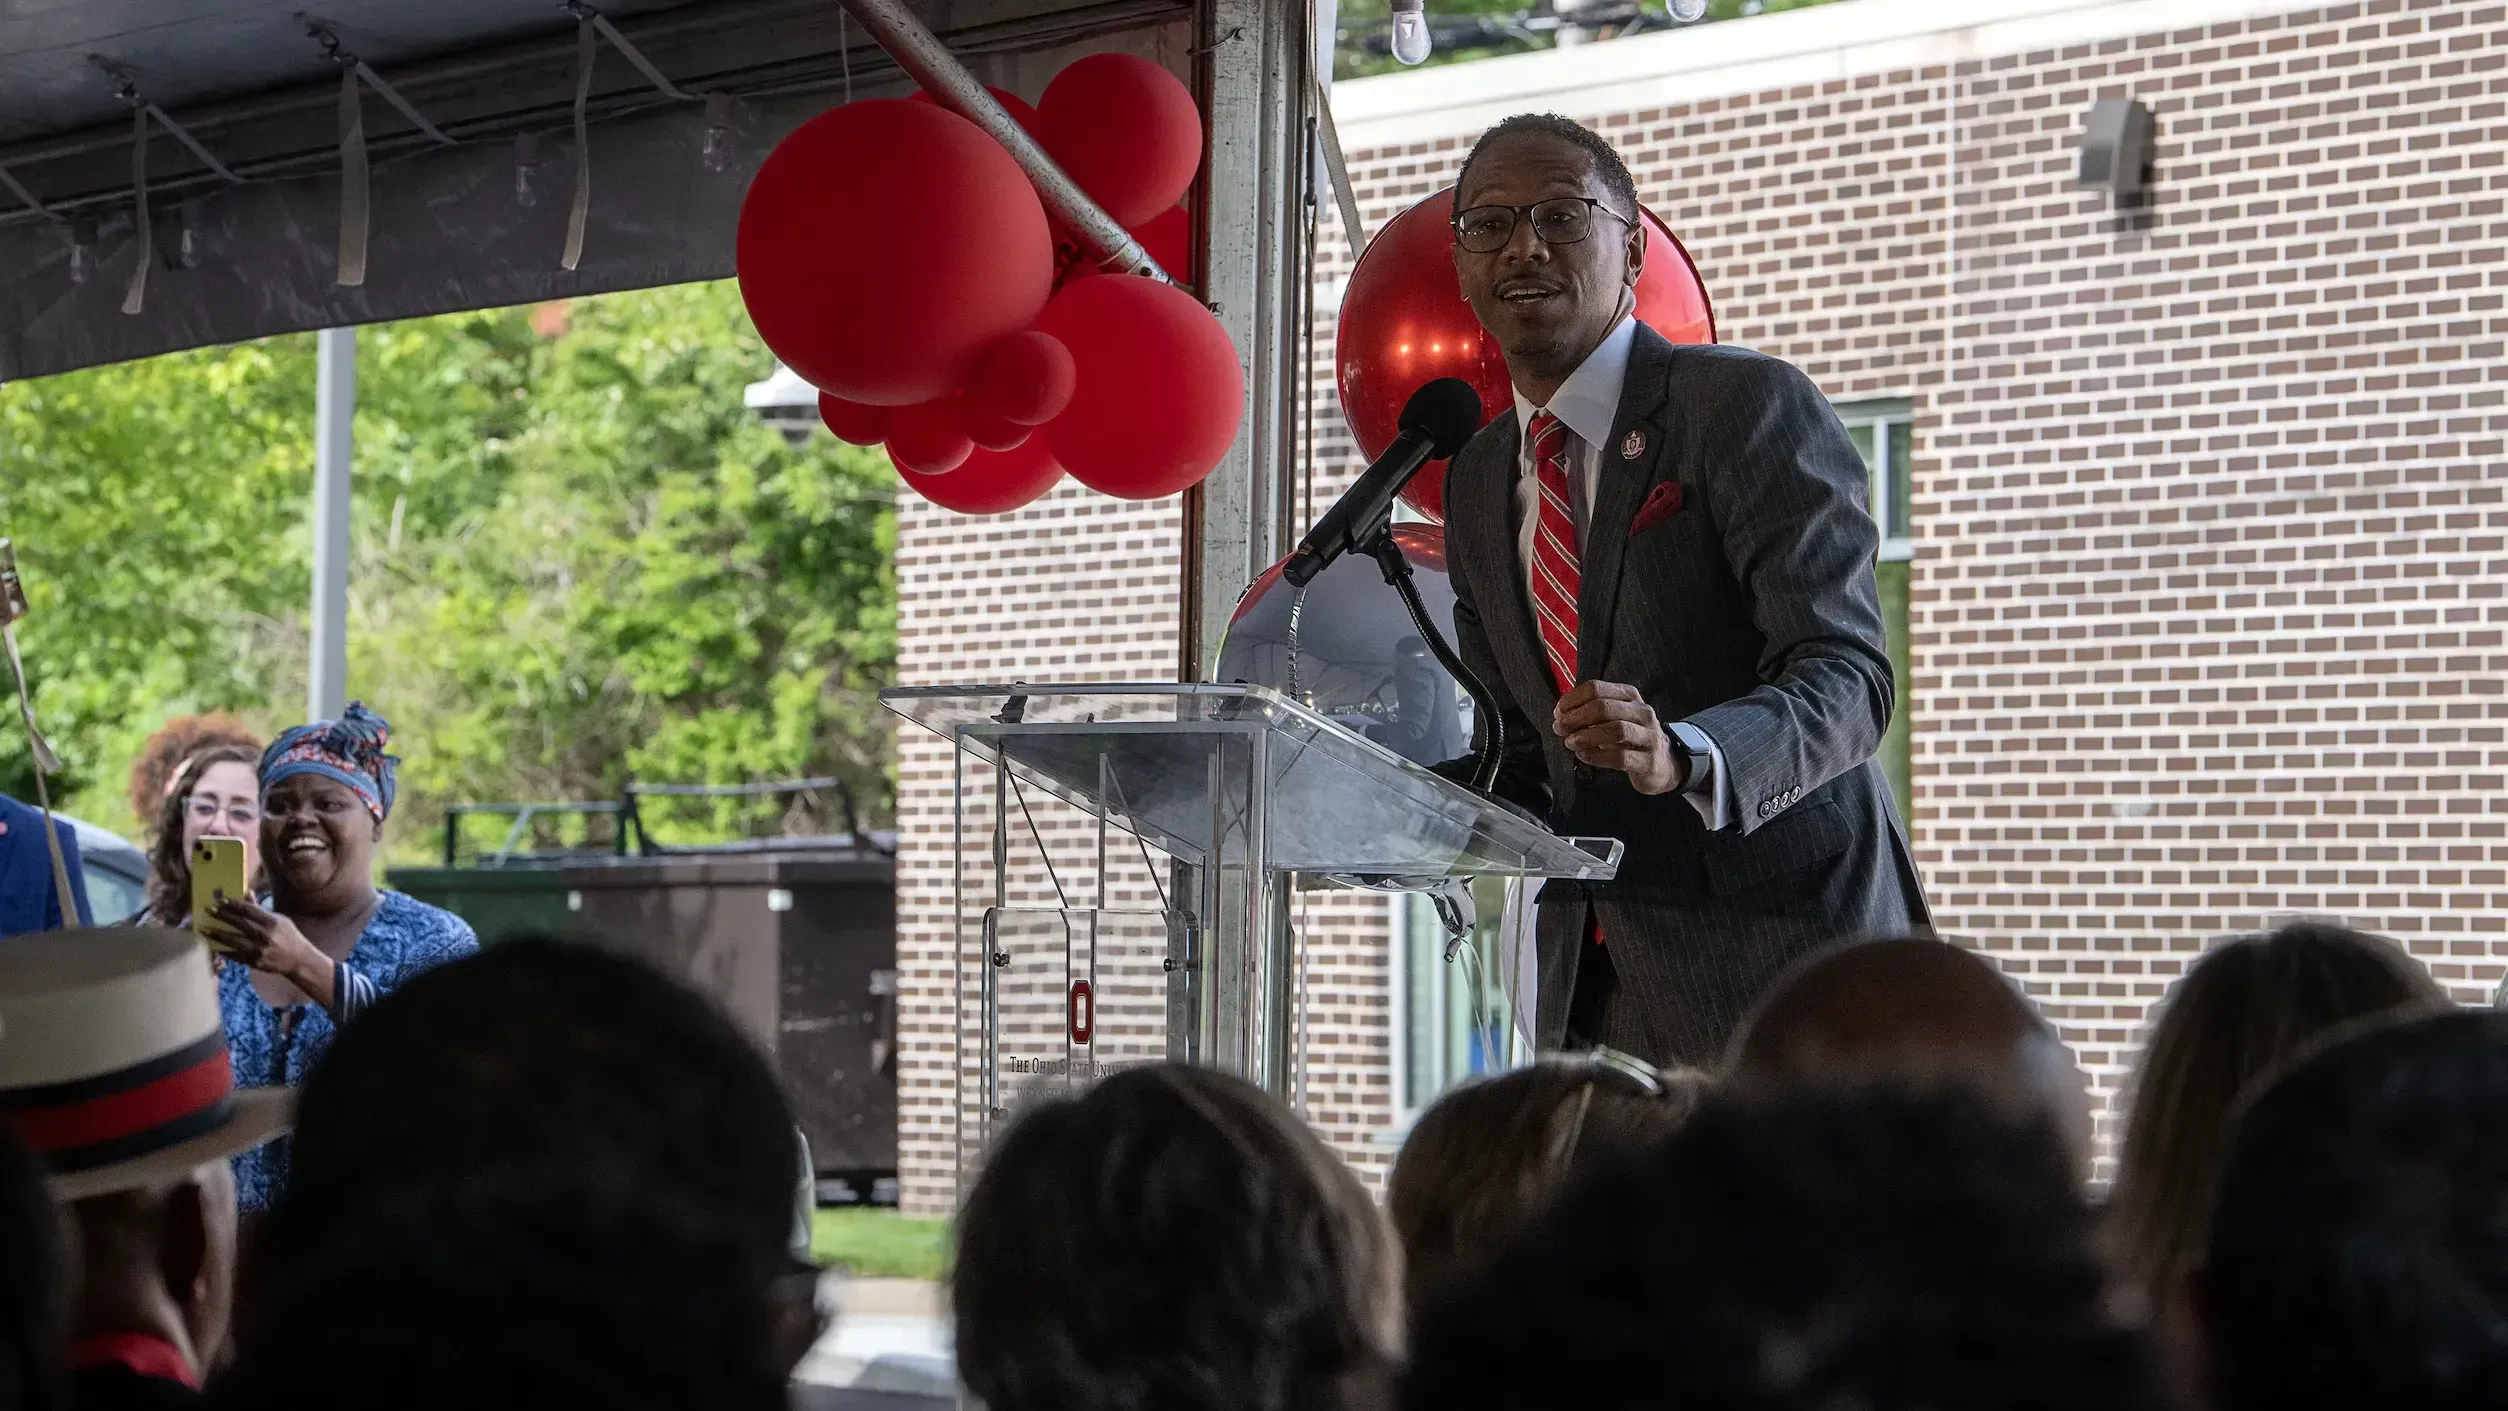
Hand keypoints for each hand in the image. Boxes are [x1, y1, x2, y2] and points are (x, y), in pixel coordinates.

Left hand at [210, 897, 334, 998]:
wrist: (298, 959)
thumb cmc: (289, 936)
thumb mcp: (279, 920)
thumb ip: (260, 908)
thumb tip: (247, 892)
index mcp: (272, 922)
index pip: (248, 910)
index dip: (233, 905)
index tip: (220, 900)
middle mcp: (264, 935)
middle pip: (239, 924)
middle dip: (222, 916)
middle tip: (208, 910)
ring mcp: (259, 950)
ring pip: (233, 941)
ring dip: (217, 934)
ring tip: (204, 929)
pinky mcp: (255, 961)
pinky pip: (235, 955)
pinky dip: (224, 950)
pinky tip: (214, 945)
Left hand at [1553, 680, 1685, 795]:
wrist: (1662, 764)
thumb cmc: (1629, 738)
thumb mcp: (1613, 718)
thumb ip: (1589, 712)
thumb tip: (1560, 714)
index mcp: (1629, 696)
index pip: (1596, 688)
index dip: (1572, 700)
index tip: (1558, 713)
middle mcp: (1642, 712)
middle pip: (1604, 707)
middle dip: (1576, 718)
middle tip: (1559, 729)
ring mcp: (1649, 736)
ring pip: (1615, 730)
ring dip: (1586, 736)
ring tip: (1570, 743)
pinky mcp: (1648, 761)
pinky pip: (1621, 757)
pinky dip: (1597, 756)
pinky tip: (1584, 756)